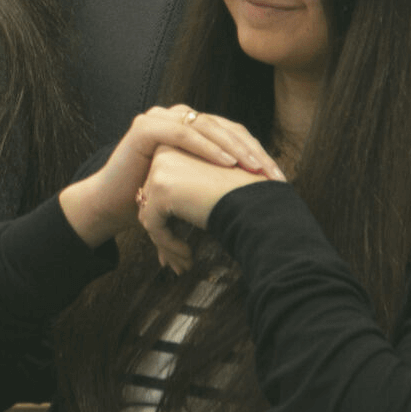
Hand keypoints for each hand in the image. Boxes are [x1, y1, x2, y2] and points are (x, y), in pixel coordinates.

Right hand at [59, 104, 280, 248]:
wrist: (115, 205)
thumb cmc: (156, 198)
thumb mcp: (196, 185)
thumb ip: (222, 178)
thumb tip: (264, 188)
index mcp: (192, 128)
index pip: (233, 133)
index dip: (258, 152)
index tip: (279, 178)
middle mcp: (176, 117)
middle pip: (224, 127)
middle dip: (252, 150)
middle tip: (272, 174)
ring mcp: (159, 119)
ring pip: (206, 126)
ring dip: (234, 146)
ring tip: (254, 167)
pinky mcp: (144, 128)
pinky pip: (181, 133)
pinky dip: (206, 147)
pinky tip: (227, 162)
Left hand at [137, 145, 269, 271]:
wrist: (260, 202)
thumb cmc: (247, 198)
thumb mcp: (212, 191)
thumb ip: (189, 199)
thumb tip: (171, 221)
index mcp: (179, 146)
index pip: (162, 187)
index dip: (170, 219)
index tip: (184, 246)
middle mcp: (166, 151)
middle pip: (152, 201)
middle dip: (165, 235)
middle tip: (178, 261)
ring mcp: (161, 168)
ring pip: (150, 215)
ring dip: (165, 244)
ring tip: (183, 265)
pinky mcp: (161, 187)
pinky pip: (153, 224)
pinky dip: (167, 244)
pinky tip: (187, 257)